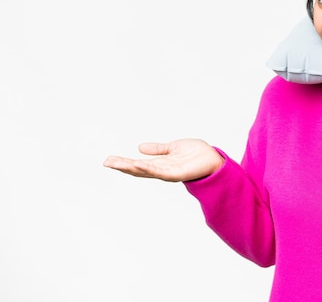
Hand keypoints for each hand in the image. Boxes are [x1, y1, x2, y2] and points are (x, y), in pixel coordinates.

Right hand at [103, 139, 224, 181]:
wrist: (213, 159)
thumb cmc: (196, 154)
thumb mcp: (172, 148)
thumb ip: (158, 149)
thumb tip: (139, 147)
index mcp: (160, 163)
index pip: (138, 163)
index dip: (123, 162)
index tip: (108, 159)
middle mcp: (162, 170)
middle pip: (138, 169)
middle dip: (122, 166)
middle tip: (106, 162)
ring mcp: (169, 173)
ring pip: (147, 171)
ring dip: (132, 167)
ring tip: (117, 164)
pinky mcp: (178, 174)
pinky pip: (161, 172)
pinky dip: (150, 169)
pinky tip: (139, 164)